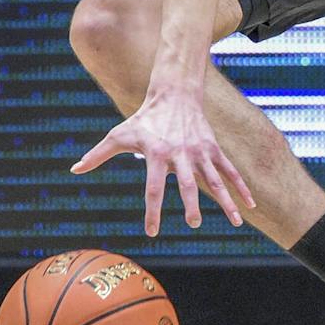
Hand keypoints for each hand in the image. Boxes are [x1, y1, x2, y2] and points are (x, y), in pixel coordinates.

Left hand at [72, 88, 254, 236]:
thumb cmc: (143, 119)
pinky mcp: (213, 148)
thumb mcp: (119, 134)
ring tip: (236, 222)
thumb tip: (74, 170)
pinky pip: (229, 170)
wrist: (174, 93)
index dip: (152, 210)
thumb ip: (97, 155)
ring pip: (215, 179)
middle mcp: (180, 153)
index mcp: (156, 154)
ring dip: (226, 201)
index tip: (151, 231)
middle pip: (187, 183)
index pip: (153, 188)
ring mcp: (200, 151)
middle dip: (191, 204)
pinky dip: (241, 187)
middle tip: (192, 224)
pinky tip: (250, 205)